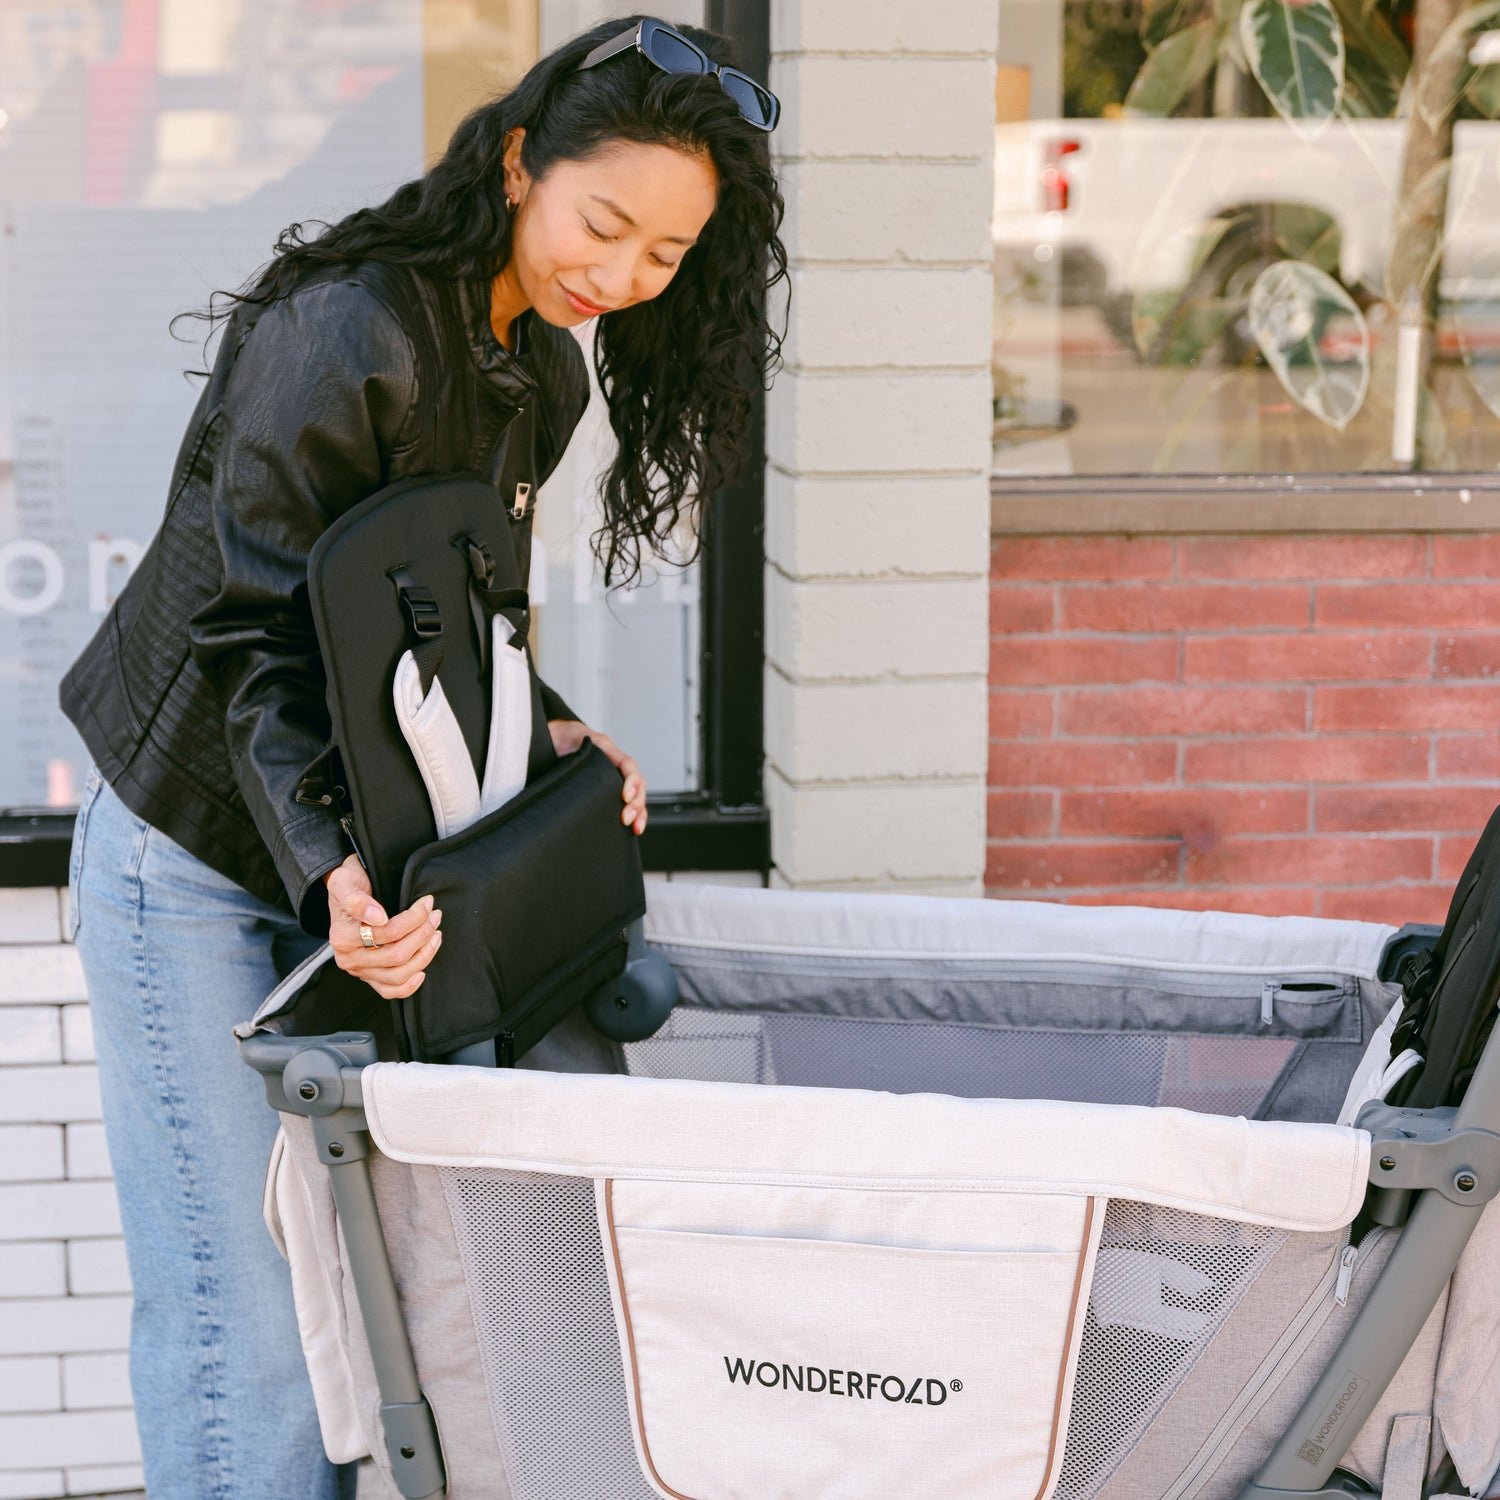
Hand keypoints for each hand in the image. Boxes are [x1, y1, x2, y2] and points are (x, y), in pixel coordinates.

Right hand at [324, 853, 442, 998]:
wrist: (345, 892)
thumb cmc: (348, 885)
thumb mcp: (345, 882)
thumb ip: (357, 900)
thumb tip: (378, 918)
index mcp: (342, 937)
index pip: (388, 932)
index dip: (414, 918)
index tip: (428, 902)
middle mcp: (349, 959)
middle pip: (396, 955)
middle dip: (423, 934)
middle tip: (435, 915)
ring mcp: (360, 971)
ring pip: (398, 975)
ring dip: (424, 955)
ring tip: (436, 933)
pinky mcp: (370, 978)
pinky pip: (389, 991)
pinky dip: (409, 986)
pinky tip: (423, 971)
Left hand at [548, 719, 646, 834]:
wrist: (556, 738)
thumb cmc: (561, 739)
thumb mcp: (566, 742)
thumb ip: (572, 754)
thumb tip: (570, 772)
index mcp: (607, 750)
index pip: (628, 764)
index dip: (631, 781)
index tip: (624, 796)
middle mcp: (615, 764)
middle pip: (637, 782)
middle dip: (636, 802)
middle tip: (626, 818)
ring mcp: (615, 776)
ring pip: (637, 793)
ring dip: (639, 811)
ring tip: (636, 827)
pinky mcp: (611, 789)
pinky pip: (630, 800)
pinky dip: (637, 814)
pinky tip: (635, 828)